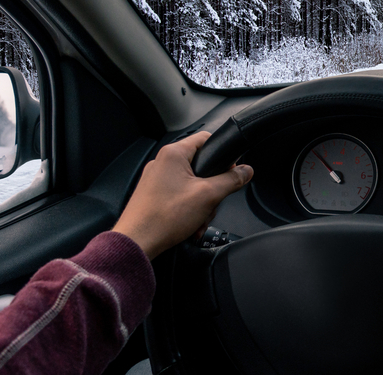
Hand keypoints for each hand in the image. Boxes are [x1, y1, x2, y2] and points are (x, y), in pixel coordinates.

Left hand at [112, 131, 252, 258]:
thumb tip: (246, 171)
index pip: (206, 138)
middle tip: (213, 202)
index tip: (231, 169)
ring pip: (192, 184)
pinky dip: (189, 208)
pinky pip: (180, 195)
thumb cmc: (163, 217)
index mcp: (173, 154)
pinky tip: (191, 224)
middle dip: (212, 188)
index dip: (223, 154)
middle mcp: (162, 162)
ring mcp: (156, 179)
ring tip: (199, 218)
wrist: (137, 243)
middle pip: (201, 165)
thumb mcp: (208, 196)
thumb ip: (231, 180)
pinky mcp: (153, 194)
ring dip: (202, 203)